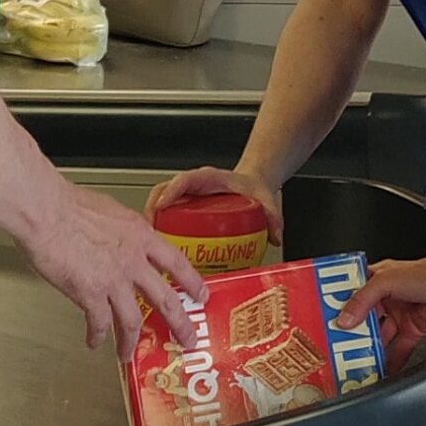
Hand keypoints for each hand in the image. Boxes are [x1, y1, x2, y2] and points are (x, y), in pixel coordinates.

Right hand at [22, 184, 204, 353]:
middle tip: (187, 338)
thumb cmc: (68, 205)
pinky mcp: (90, 294)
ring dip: (130, 341)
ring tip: (128, 354)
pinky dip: (97, 336)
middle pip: (165, 299)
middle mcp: (132, 260)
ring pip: (132, 321)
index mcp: (139, 236)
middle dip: (180, 324)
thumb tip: (123, 237)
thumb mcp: (111, 211)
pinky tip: (94, 341)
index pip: (176, 263)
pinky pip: (99, 323)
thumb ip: (123, 230)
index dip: (191, 282)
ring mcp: (113, 280)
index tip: (200, 295)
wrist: (46, 211)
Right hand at [143, 167, 282, 244]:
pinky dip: (159, 227)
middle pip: (163, 191)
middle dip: (152, 209)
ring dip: (152, 220)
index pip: (185, 180)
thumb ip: (272, 217)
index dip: (171, 192)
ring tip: (150, 243)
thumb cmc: (251, 188)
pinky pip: (166, 212)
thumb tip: (275, 235)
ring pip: (160, 201)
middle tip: (150, 232)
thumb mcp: (265, 200)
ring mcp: (187, 195)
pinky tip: (160, 247)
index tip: (162, 206)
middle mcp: (194, 185)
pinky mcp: (185, 205)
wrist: (252, 183)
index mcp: (209, 178)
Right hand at [332, 228, 425, 370]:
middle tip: (335, 345)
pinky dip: (390, 361)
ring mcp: (397, 315)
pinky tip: (381, 369)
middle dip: (350, 333)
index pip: (349, 295)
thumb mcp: (385, 281)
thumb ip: (363, 300)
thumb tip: (345, 319)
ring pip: (378, 336)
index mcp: (374, 280)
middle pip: (362, 319)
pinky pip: (397, 349)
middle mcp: (384, 298)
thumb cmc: (425, 273)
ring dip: (368, 348)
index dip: (336, 308)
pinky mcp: (412, 330)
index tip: (323, 321)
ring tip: (354, 361)